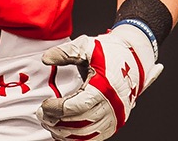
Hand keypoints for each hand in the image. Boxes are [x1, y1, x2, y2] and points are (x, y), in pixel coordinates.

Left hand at [37, 24, 161, 140]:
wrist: (134, 59)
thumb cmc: (111, 52)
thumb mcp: (86, 47)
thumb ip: (65, 53)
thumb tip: (46, 59)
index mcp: (105, 87)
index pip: (77, 106)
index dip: (58, 109)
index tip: (45, 105)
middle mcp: (113, 105)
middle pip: (80, 123)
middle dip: (57, 122)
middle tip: (42, 116)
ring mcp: (115, 116)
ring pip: (87, 134)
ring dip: (65, 133)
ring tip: (50, 124)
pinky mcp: (116, 122)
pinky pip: (96, 138)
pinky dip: (78, 139)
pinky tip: (64, 134)